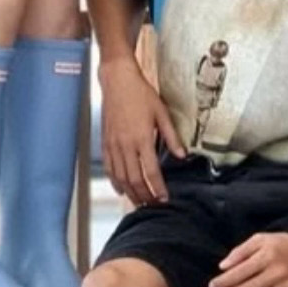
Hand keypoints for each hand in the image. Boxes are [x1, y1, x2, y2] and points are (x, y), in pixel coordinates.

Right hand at [99, 57, 186, 206]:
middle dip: (145, 196)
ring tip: (139, 202)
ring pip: (120, 177)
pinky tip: (121, 189)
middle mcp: (126, 145)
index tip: (164, 198)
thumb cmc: (141, 94)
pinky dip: (115, 181)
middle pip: (135, 180)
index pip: (151, 172)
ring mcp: (113, 145)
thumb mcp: (162, 113)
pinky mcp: (105, 142)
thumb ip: (171, 137)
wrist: (118, 81)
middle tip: (153, 205)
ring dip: (130, 193)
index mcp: (142, 139)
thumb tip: (182, 155)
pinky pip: (109, 168)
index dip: (158, 188)